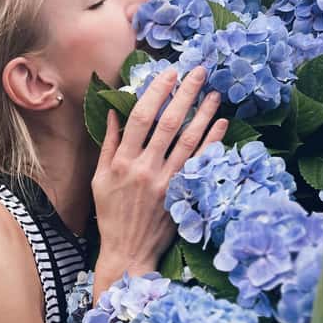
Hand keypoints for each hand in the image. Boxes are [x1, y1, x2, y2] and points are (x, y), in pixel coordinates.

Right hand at [91, 65, 227, 273]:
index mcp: (122, 162)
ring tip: (214, 93)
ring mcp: (165, 182)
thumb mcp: (100, 179)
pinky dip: (212, 142)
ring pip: (189, 140)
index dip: (156, 92)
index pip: (140, 117)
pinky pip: (200, 163)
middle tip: (199, 71)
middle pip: (168, 123)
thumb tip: (113, 112)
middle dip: (185, 94)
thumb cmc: (111, 215)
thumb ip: (108, 145)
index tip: (168, 73)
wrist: (128, 251)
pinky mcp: (181, 194)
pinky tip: (222, 124)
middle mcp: (144, 169)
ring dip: (204, 114)